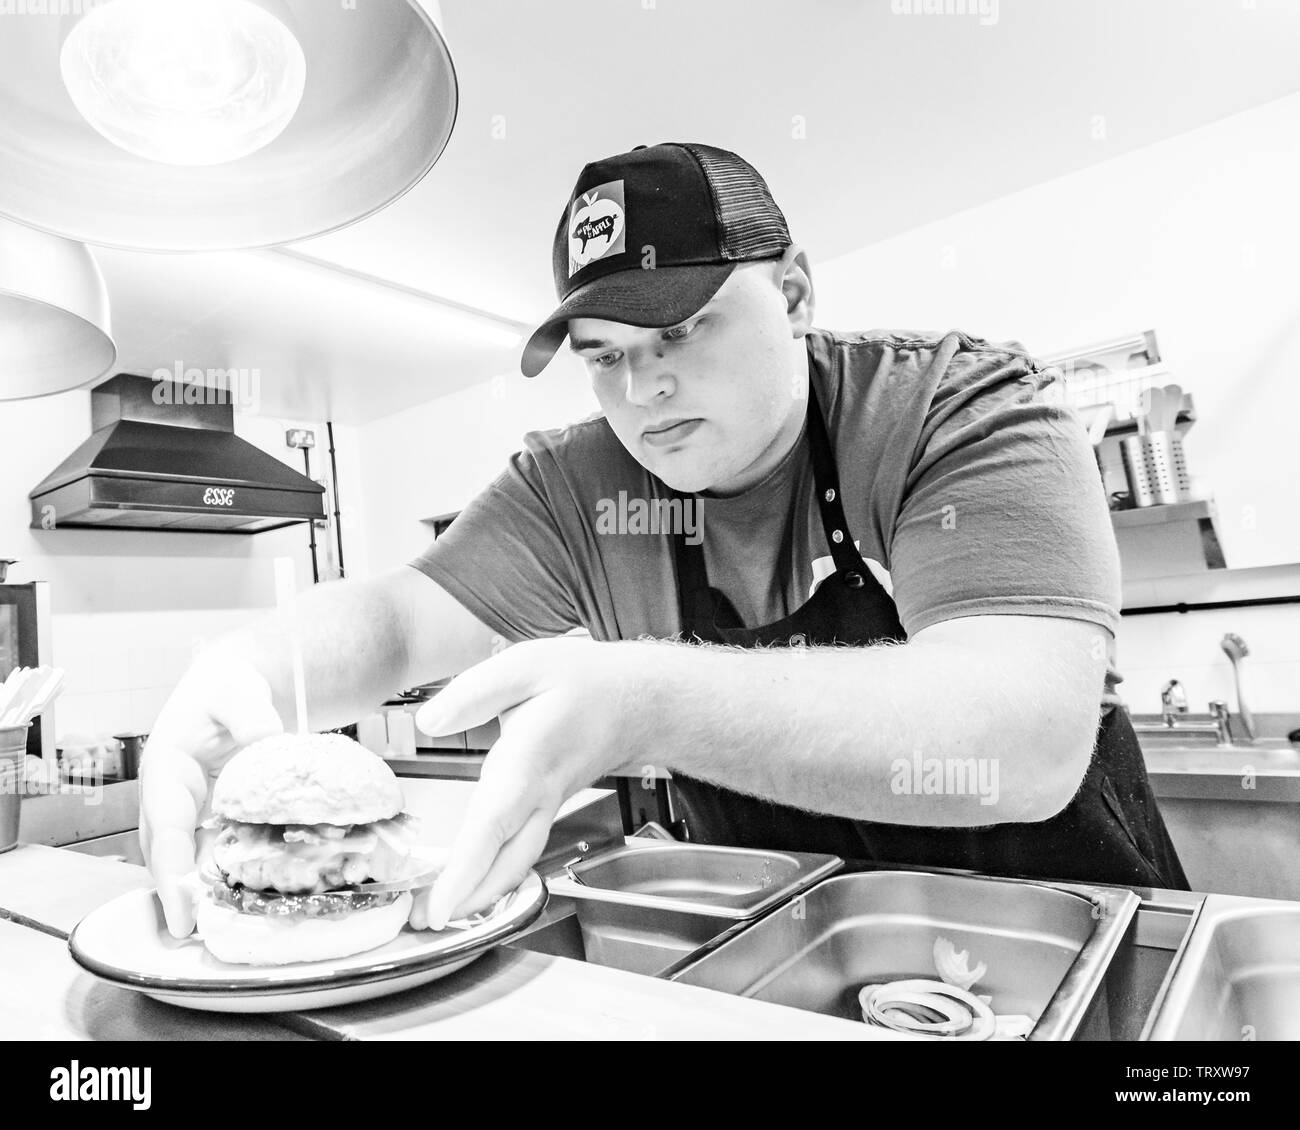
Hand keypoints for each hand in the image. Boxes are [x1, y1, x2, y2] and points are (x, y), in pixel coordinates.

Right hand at [138, 656, 282, 937]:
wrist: (232, 684)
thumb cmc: (229, 686)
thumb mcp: (238, 691)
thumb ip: (251, 715)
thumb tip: (268, 743)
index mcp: (167, 766)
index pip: (166, 824)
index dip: (171, 866)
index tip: (180, 902)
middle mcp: (167, 793)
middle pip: (164, 850)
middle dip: (172, 891)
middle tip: (188, 931)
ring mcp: (184, 805)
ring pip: (181, 855)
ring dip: (189, 889)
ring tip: (206, 928)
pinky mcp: (203, 813)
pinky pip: (204, 848)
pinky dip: (212, 874)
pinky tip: (232, 898)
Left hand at [409, 637, 655, 930]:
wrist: (641, 700)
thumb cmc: (588, 681)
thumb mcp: (527, 665)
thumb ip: (474, 693)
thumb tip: (430, 721)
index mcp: (531, 759)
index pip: (495, 823)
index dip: (468, 867)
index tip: (443, 901)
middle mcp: (541, 791)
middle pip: (509, 859)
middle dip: (470, 897)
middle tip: (428, 921)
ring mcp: (548, 803)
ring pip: (518, 859)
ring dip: (482, 890)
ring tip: (443, 909)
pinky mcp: (549, 803)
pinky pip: (522, 846)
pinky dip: (496, 869)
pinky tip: (472, 876)